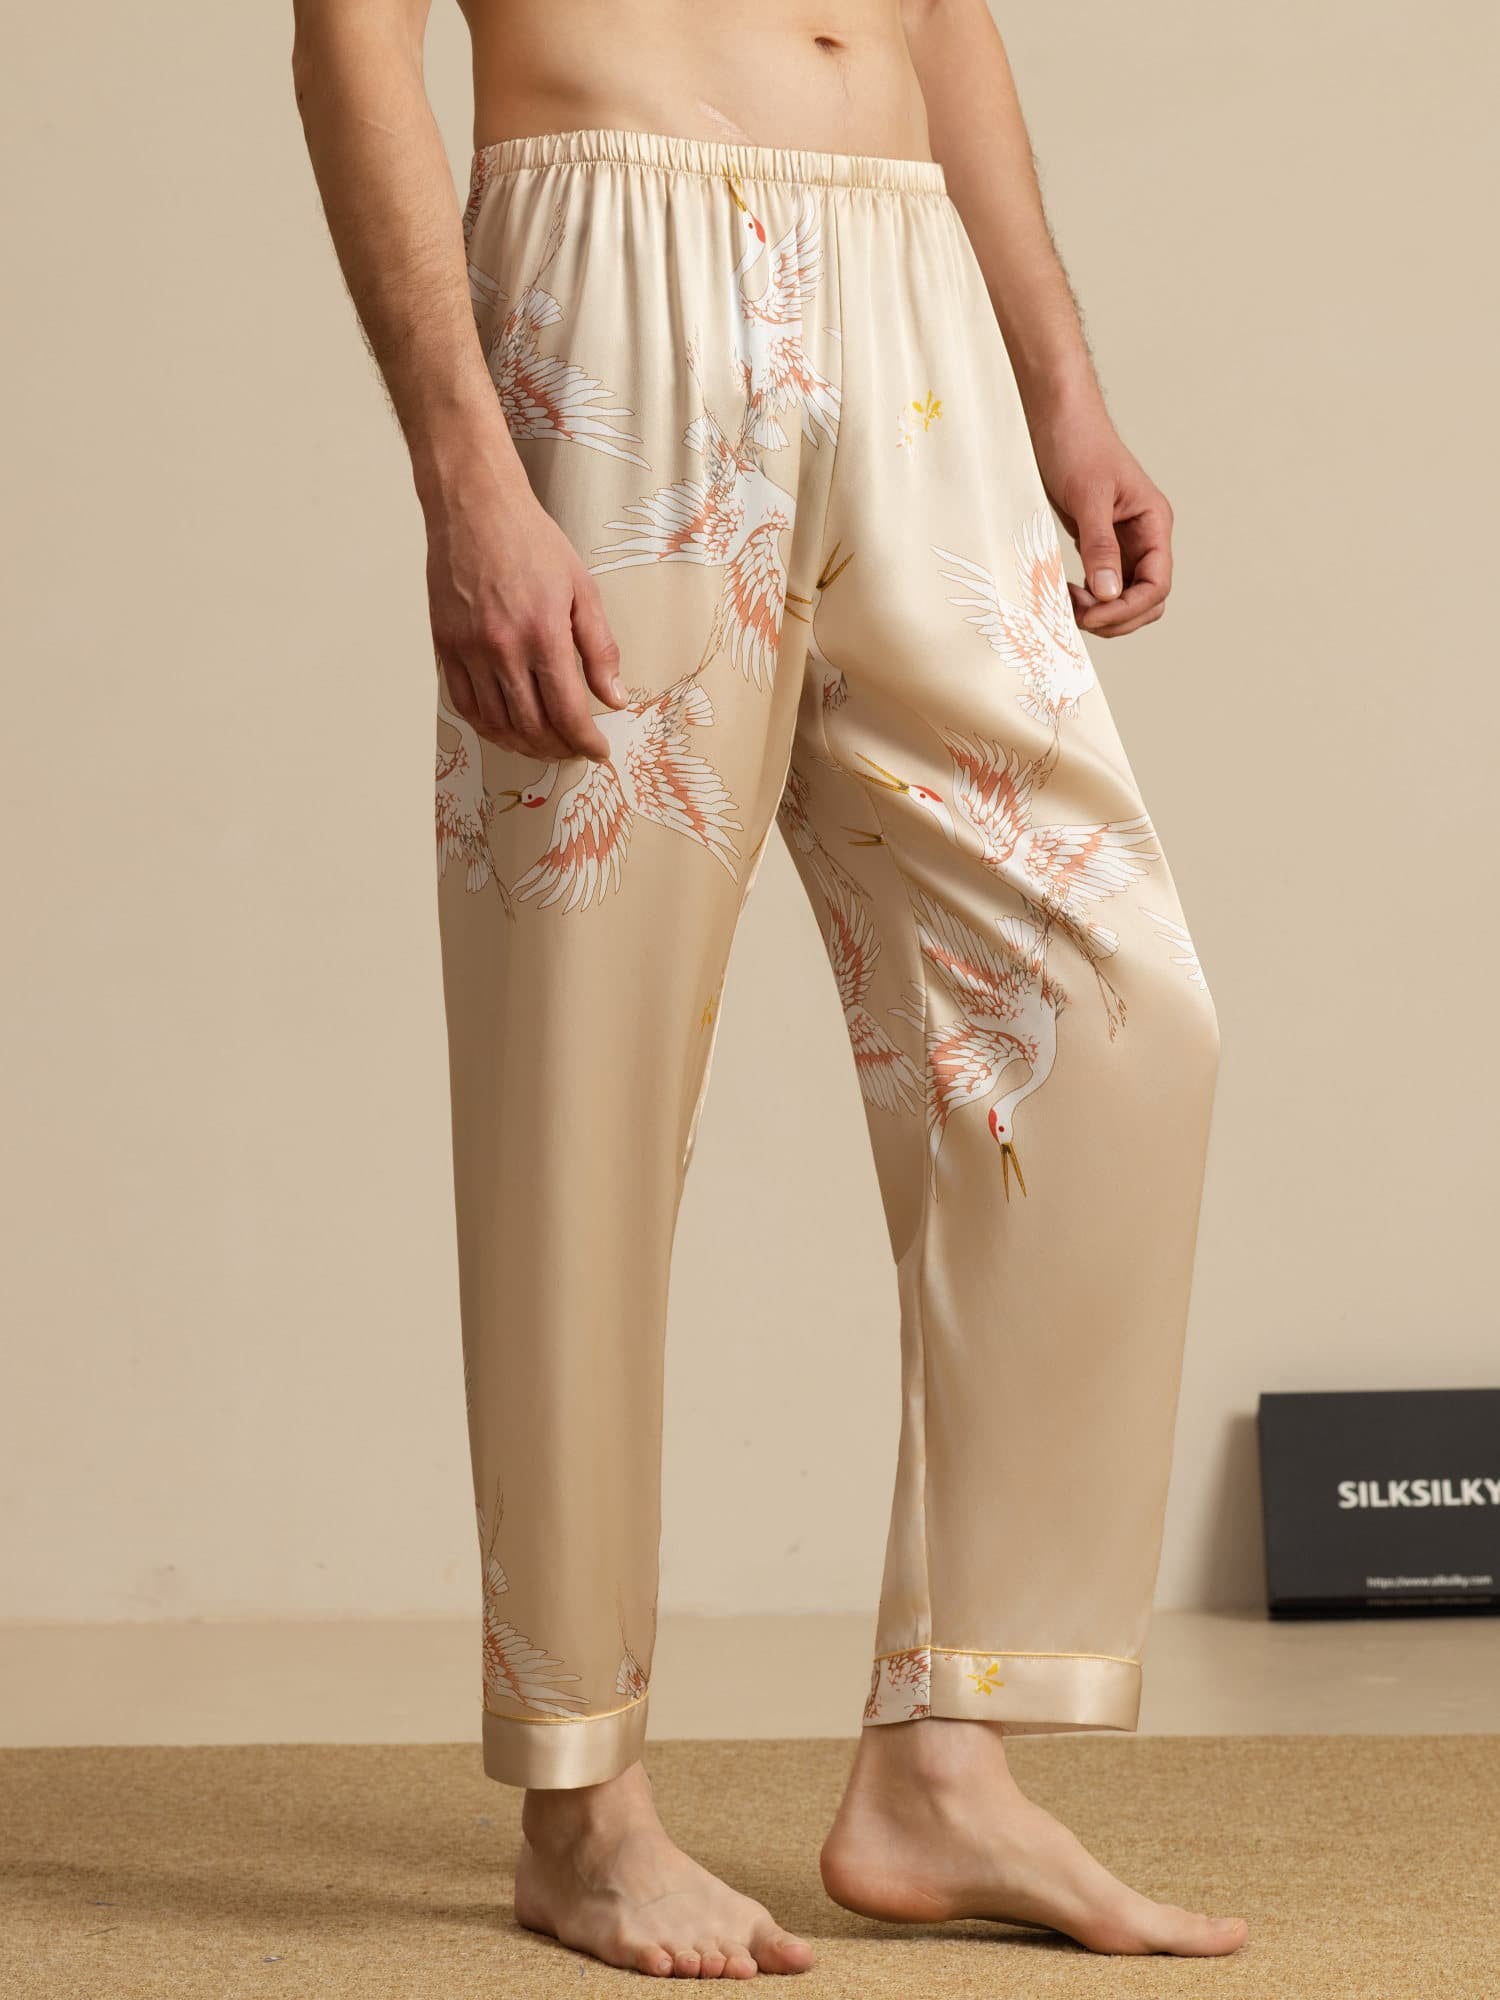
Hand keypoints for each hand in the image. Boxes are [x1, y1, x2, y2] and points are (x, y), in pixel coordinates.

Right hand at [426, 460, 626, 760]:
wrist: (474, 507)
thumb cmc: (531, 541)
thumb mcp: (582, 589)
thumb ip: (599, 649)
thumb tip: (613, 698)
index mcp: (543, 634)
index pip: (568, 711)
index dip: (585, 742)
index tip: (597, 752)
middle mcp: (503, 649)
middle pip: (532, 726)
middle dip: (557, 749)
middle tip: (573, 751)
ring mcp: (469, 650)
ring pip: (496, 723)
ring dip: (523, 745)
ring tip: (544, 745)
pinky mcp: (445, 647)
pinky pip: (465, 704)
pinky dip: (488, 726)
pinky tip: (506, 728)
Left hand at [1029, 396, 1173, 639]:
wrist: (1056, 418)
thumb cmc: (1078, 444)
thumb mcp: (1089, 496)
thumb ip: (1101, 546)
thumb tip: (1108, 593)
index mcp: (1154, 523)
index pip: (1156, 584)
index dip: (1127, 608)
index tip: (1092, 616)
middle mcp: (1144, 536)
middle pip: (1146, 599)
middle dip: (1116, 616)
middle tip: (1077, 615)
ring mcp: (1123, 542)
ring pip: (1124, 596)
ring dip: (1101, 611)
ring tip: (1066, 603)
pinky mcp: (1099, 542)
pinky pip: (1102, 584)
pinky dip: (1087, 598)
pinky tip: (1064, 593)